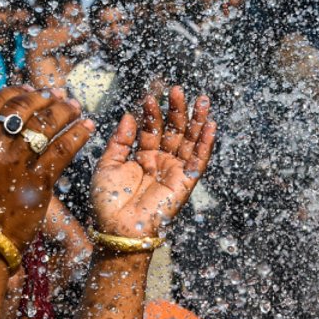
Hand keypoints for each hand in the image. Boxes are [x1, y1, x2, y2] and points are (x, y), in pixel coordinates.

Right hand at [0, 87, 95, 250]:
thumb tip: (1, 119)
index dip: (14, 92)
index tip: (29, 90)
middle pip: (22, 108)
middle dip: (44, 97)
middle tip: (58, 95)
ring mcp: (14, 164)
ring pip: (45, 125)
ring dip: (64, 111)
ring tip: (76, 106)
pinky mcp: (37, 182)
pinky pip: (62, 150)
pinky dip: (78, 135)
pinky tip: (88, 126)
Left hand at [90, 87, 214, 247]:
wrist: (116, 228)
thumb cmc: (107, 201)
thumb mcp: (107, 164)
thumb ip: (120, 139)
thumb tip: (129, 115)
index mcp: (141, 158)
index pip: (151, 130)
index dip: (152, 113)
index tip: (150, 96)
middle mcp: (160, 163)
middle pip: (173, 132)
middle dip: (177, 111)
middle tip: (178, 90)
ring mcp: (174, 172)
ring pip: (189, 142)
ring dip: (197, 121)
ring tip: (201, 100)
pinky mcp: (185, 183)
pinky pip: (199, 161)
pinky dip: (206, 144)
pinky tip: (211, 126)